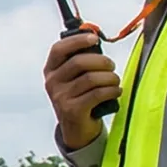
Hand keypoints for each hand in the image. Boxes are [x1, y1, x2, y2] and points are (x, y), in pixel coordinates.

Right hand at [44, 31, 119, 149]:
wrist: (77, 129)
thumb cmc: (80, 97)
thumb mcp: (74, 78)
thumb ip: (80, 59)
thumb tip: (93, 37)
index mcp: (51, 70)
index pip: (59, 49)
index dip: (77, 41)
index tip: (94, 39)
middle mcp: (52, 82)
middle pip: (79, 62)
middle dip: (102, 62)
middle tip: (111, 66)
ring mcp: (60, 97)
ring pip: (91, 78)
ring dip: (110, 78)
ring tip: (115, 81)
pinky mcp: (72, 110)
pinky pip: (97, 94)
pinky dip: (112, 90)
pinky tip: (115, 91)